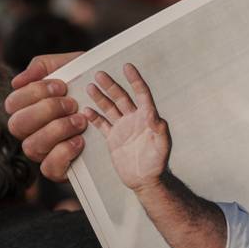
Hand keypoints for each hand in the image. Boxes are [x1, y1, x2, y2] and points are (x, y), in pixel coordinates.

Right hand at [5, 52, 85, 181]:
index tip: (61, 86)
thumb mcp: (71, 67)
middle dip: (46, 111)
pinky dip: (63, 153)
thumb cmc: (90, 85)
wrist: (119, 107)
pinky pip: (49, 168)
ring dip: (56, 130)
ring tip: (80, 121)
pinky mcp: (60, 168)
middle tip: (72, 104)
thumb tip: (17, 81)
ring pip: (31, 146)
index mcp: (29, 108)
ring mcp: (44, 151)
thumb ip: (45, 66)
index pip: (13, 103)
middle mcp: (31, 131)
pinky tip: (80, 140)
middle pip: (17, 125)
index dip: (34, 93)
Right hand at [84, 63, 171, 191]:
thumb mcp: (162, 145)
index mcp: (148, 117)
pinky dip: (94, 117)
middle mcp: (135, 119)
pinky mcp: (113, 138)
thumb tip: (155, 114)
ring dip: (100, 97)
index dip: (135, 80)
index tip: (128, 67)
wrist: (145, 180)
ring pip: (110, 108)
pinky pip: (102, 124)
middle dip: (111, 85)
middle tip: (100, 74)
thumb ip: (159, 129)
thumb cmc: (157, 163)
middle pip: (122, 97)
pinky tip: (86, 110)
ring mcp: (123, 127)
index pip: (141, 94)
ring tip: (90, 86)